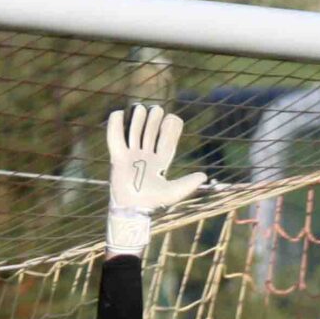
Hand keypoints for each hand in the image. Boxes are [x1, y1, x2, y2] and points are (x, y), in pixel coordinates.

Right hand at [105, 104, 205, 256]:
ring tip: (140, 109)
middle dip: (153, 119)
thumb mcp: (174, 192)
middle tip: (154, 112)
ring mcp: (131, 155)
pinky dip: (115, 124)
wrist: (131, 209)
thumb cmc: (153, 202)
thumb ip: (188, 183)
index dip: (170, 126)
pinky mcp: (118, 157)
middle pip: (150, 130)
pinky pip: (115, 137)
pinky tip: (119, 113)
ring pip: (135, 130)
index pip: (166, 138)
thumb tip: (204, 176)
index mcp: (161, 160)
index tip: (171, 119)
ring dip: (138, 118)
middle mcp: (146, 155)